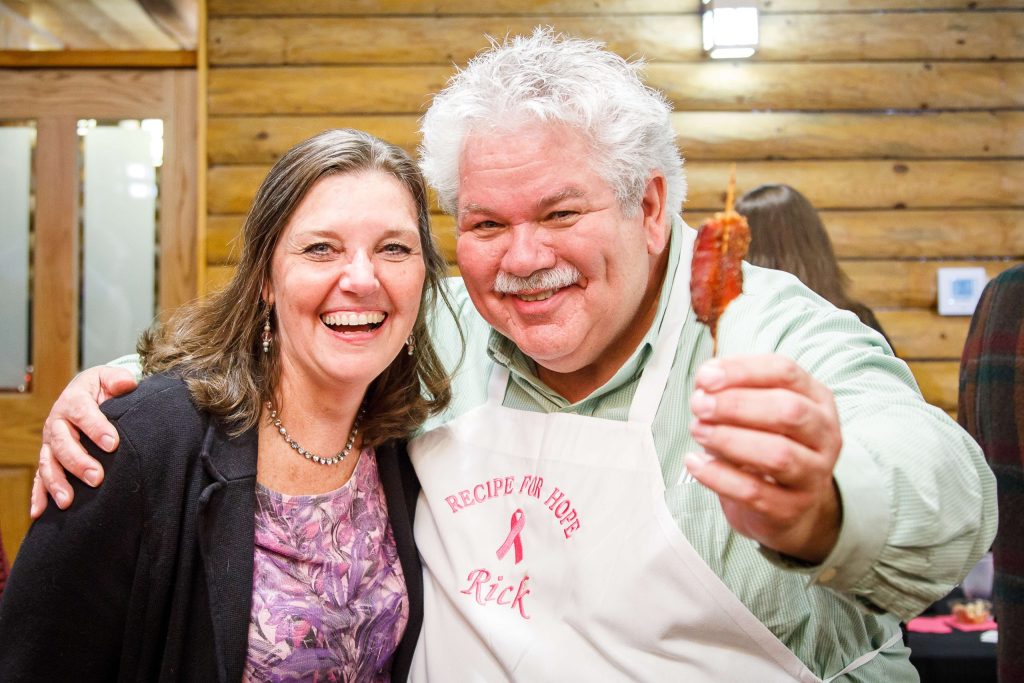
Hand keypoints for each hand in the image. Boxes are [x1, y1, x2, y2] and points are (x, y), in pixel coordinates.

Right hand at [30, 366, 137, 517]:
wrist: (86, 394)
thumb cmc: (101, 388)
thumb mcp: (109, 377)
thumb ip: (118, 379)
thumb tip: (127, 383)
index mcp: (73, 400)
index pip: (82, 412)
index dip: (96, 427)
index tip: (113, 443)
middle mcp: (57, 422)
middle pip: (63, 443)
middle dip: (79, 462)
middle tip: (97, 478)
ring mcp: (50, 442)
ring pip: (49, 463)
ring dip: (57, 483)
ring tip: (68, 501)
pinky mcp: (49, 457)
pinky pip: (40, 478)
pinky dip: (38, 495)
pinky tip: (39, 512)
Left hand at [684, 354, 841, 563]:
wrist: (787, 508)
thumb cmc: (765, 445)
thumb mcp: (755, 412)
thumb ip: (730, 391)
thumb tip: (705, 380)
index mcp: (817, 400)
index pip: (785, 372)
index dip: (743, 371)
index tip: (705, 378)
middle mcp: (824, 436)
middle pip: (788, 410)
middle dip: (736, 405)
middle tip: (699, 405)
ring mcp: (813, 475)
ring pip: (777, 454)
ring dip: (729, 439)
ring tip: (698, 431)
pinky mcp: (791, 509)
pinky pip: (754, 492)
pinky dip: (718, 476)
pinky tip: (694, 462)